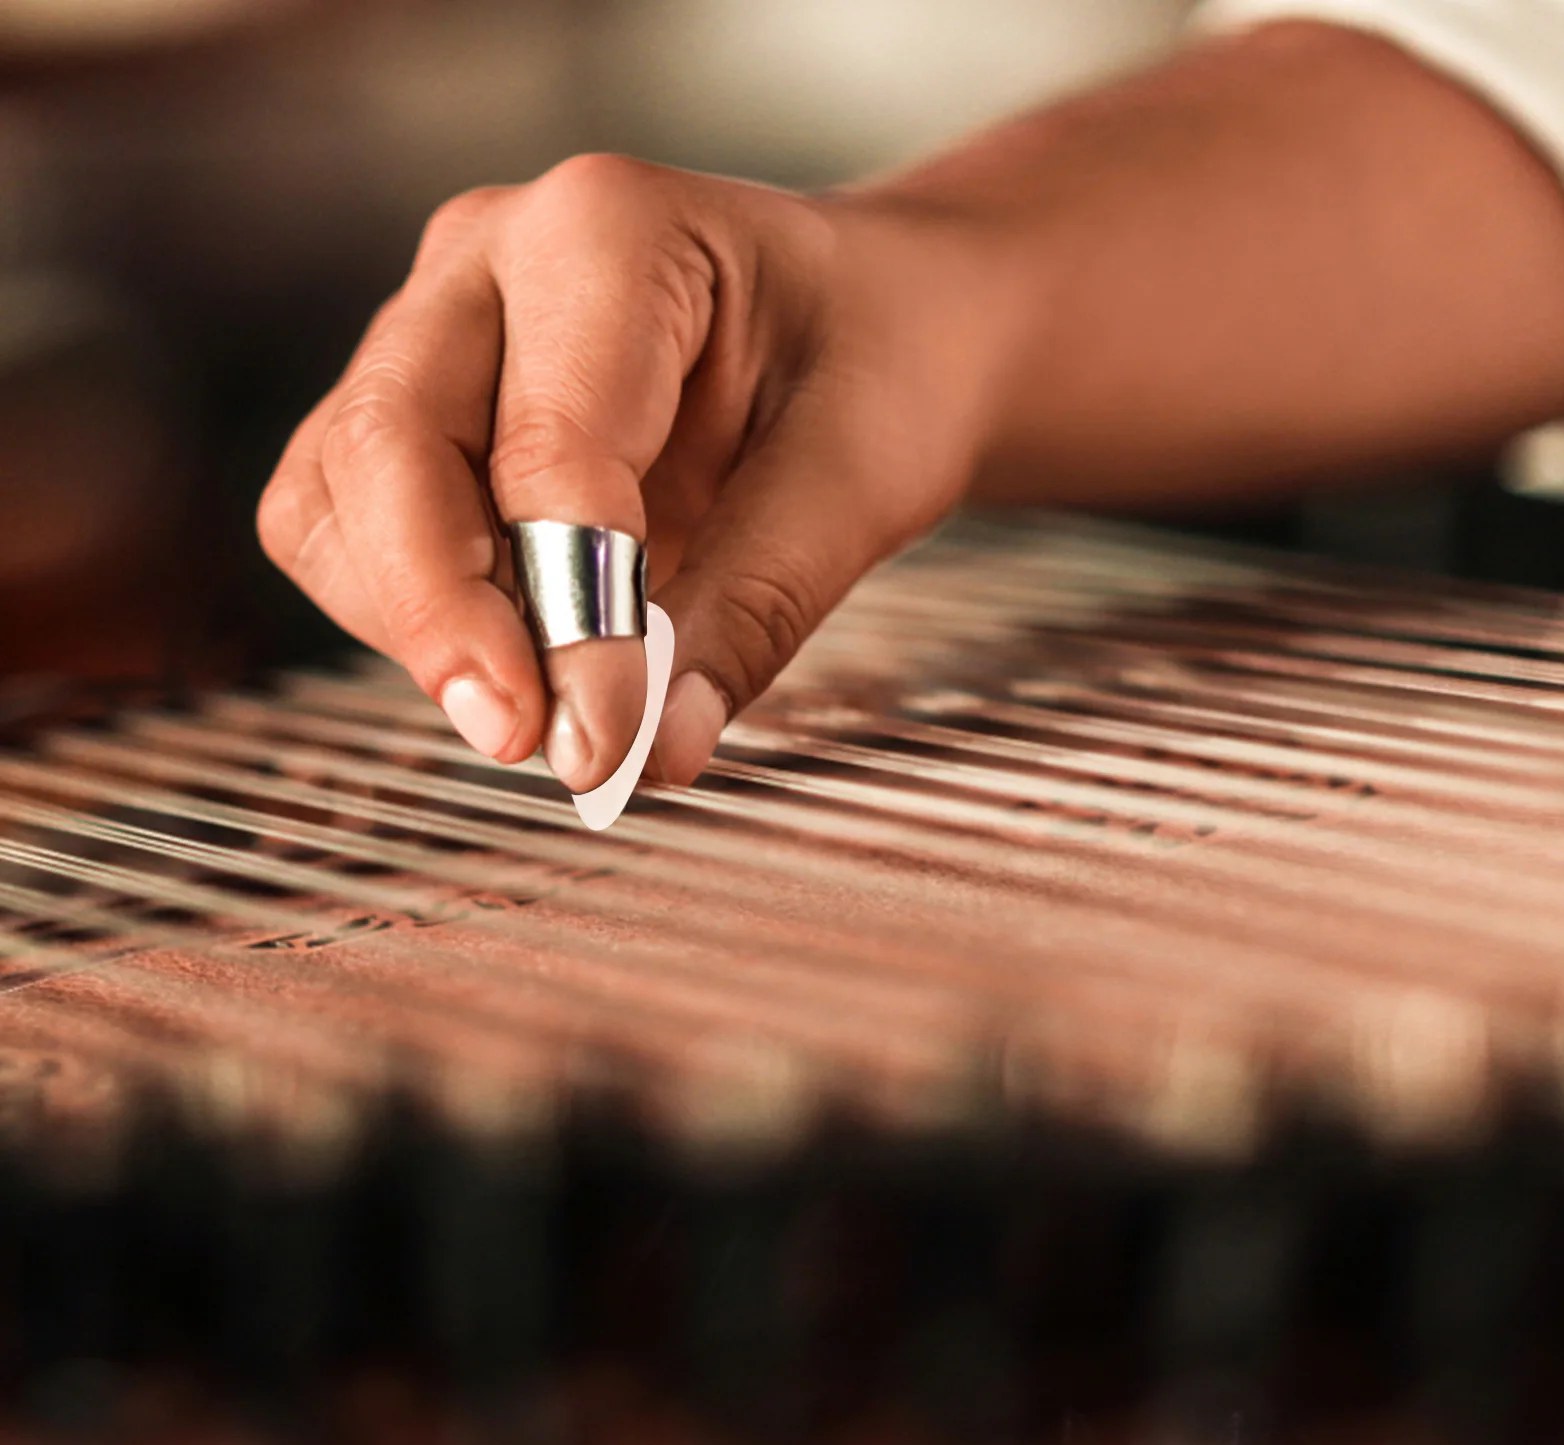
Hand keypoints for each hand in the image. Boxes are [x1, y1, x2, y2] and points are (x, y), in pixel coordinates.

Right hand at [258, 156, 997, 788]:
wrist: (879, 317)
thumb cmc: (881, 360)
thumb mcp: (859, 481)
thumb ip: (751, 613)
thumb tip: (656, 751)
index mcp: (610, 231)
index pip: (546, 445)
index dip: (566, 613)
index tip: (606, 741)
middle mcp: (490, 261)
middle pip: (384, 445)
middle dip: (442, 618)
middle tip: (525, 741)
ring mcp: (439, 330)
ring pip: (339, 492)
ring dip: (417, 622)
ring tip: (540, 705)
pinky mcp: (421, 409)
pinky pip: (350, 524)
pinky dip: (414, 613)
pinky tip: (516, 656)